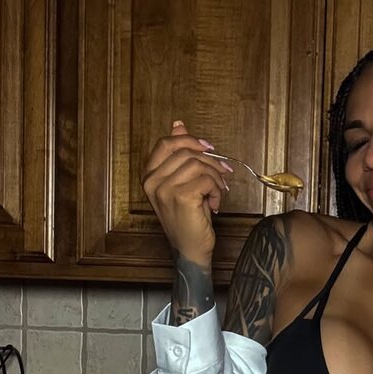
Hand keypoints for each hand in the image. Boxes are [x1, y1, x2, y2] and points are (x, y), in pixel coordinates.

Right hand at [140, 121, 232, 264]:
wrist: (190, 249)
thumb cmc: (187, 217)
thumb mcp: (181, 182)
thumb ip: (178, 155)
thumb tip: (178, 124)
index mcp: (149, 176)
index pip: (167, 143)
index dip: (190, 140)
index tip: (209, 148)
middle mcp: (152, 181)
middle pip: (187, 152)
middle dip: (211, 162)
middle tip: (223, 174)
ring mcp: (165, 189)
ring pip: (199, 164)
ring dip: (216, 178)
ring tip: (217, 192)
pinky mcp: (181, 197)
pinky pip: (207, 179)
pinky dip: (217, 190)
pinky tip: (214, 203)